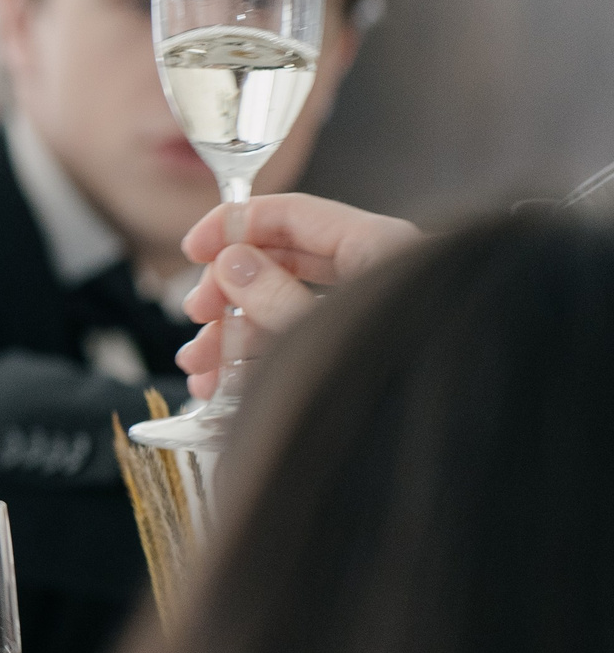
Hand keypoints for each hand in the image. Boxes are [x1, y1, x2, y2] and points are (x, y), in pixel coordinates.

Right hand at [176, 196, 419, 398]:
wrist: (460, 439)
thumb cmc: (403, 376)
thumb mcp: (320, 330)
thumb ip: (275, 294)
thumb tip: (231, 262)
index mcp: (375, 246)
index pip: (292, 213)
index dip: (235, 224)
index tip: (193, 250)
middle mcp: (369, 273)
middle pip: (280, 260)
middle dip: (227, 289)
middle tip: (196, 315)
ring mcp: (360, 314)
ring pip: (281, 306)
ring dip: (230, 335)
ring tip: (199, 368)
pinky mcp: (353, 349)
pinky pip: (294, 342)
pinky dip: (254, 361)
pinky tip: (221, 386)